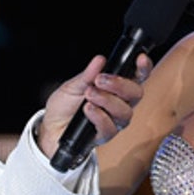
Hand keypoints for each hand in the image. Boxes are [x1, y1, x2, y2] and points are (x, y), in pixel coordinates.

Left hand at [37, 53, 151, 158]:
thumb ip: (88, 74)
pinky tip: (88, 109)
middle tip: (100, 80)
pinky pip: (110, 127)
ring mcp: (114, 120)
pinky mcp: (105, 135)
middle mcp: (119, 104)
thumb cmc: (65, 105)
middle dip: (120, 84)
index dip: (143, 68)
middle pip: (136, 94)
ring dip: (106, 100)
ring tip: (89, 94)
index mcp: (115, 88)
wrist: (50, 126)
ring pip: (125, 112)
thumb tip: (100, 60)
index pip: (137, 76)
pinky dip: (99, 116)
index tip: (140, 58)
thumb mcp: (73, 85)